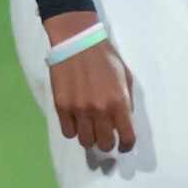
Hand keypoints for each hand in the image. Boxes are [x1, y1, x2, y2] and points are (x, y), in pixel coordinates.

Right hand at [43, 14, 134, 153]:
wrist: (77, 42)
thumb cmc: (105, 57)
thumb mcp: (125, 77)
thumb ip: (126, 101)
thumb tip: (123, 120)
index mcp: (118, 102)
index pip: (126, 137)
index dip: (126, 146)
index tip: (123, 145)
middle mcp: (99, 110)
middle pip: (104, 144)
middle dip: (107, 143)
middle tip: (105, 136)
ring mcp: (78, 110)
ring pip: (85, 141)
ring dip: (89, 138)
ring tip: (89, 128)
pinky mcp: (61, 107)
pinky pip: (68, 132)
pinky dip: (73, 130)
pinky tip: (76, 121)